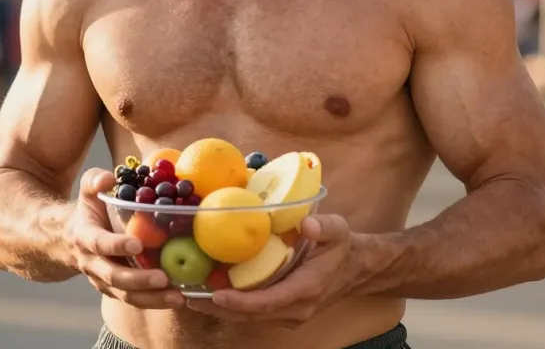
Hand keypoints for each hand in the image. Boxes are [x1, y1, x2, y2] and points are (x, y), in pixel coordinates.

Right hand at [72, 168, 185, 309]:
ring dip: (151, 299)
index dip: (116, 245)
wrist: (70, 238)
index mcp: (85, 237)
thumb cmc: (89, 209)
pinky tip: (177, 299)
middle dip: (139, 280)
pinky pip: (133, 300)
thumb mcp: (88, 188)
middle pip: (114, 276)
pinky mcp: (115, 290)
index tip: (138, 244)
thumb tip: (108, 178)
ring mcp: (102, 280)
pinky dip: (154, 302)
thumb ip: (95, 180)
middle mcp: (92, 263)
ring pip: (125, 295)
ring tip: (177, 297)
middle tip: (164, 278)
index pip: (99, 243)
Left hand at [187, 214, 355, 328]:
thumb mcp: (339, 230)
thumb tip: (307, 225)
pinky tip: (211, 294)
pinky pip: (255, 314)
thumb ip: (325, 227)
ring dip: (221, 310)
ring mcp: (290, 314)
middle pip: (252, 315)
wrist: (356, 269)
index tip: (216, 294)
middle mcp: (297, 308)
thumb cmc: (342, 247)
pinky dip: (232, 307)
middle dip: (219, 308)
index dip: (241, 302)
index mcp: (307, 288)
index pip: (269, 301)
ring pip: (250, 318)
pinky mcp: (284, 313)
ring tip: (191, 297)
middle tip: (188, 296)